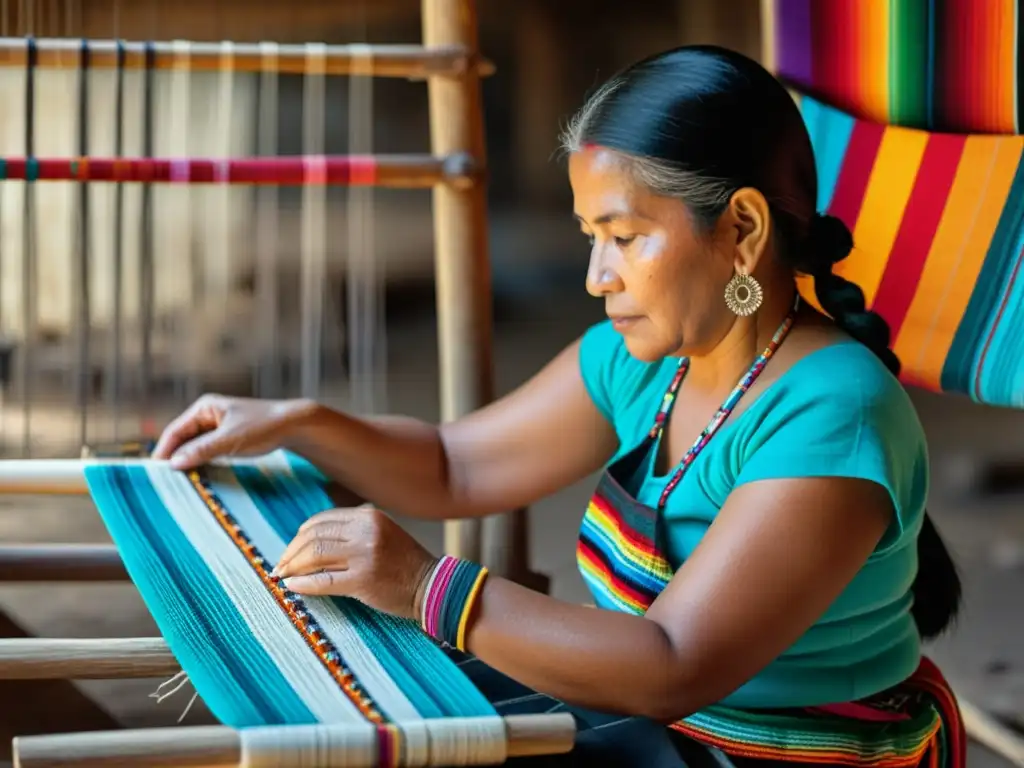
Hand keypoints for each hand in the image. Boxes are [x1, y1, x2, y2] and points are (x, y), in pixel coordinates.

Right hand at [151, 394, 316, 469]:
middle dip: (175, 457)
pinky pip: (209, 450)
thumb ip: (201, 451)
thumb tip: (174, 463)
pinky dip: (203, 461)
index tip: (154, 472)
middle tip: (165, 481)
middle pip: (183, 439)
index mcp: (205, 408)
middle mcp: (209, 414)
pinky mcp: (229, 436)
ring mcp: (219, 425)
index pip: (175, 431)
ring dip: (190, 461)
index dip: (164, 451)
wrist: (295, 425)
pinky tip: (200, 475)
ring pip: (196, 446)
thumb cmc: (263, 427)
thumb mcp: (229, 441)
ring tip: (180, 481)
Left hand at [270, 504, 437, 620]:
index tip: (291, 549)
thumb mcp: (380, 532)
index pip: (322, 521)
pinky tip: (292, 586)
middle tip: (280, 566)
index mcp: (368, 516)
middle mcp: (365, 531)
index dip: (300, 535)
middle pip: (313, 537)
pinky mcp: (362, 581)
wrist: (431, 585)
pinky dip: (303, 584)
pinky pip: (322, 581)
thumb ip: (351, 530)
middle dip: (291, 552)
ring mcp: (364, 556)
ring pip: (314, 556)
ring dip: (292, 567)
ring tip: (283, 576)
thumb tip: (307, 540)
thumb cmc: (404, 562)